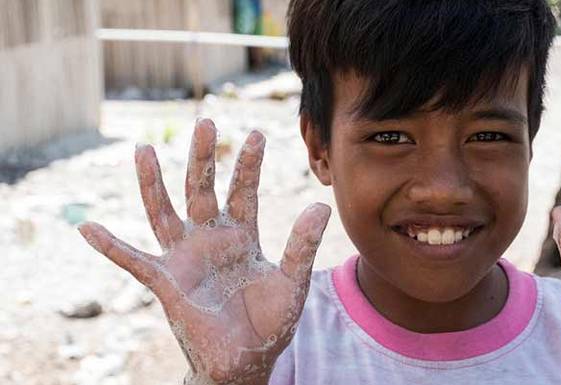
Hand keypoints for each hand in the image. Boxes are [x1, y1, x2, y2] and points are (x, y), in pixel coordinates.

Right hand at [78, 119, 330, 384]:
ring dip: (153, 183)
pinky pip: (133, 261)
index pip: (244, 192)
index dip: (248, 164)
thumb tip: (320, 205)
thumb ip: (302, 245)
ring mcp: (185, 258)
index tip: (257, 133)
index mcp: (242, 236)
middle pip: (202, 189)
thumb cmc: (269, 322)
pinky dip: (110, 246)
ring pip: (164, 212)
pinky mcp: (166, 282)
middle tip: (206, 121)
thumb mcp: (293, 281)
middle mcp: (210, 239)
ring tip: (142, 149)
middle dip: (204, 157)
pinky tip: (88, 228)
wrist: (246, 361)